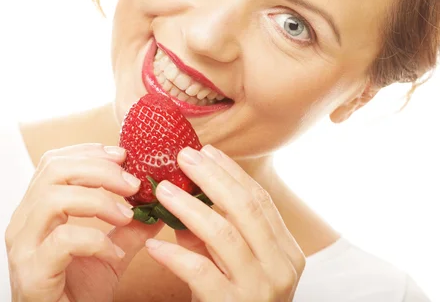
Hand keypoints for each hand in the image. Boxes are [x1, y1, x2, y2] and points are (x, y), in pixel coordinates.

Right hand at [5, 143, 163, 301]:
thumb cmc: (76, 295)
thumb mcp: (110, 253)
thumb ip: (130, 228)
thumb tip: (159, 204)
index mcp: (37, 211)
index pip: (54, 162)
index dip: (89, 152)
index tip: (124, 156)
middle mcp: (23, 223)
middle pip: (53, 170)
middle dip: (99, 169)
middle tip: (133, 184)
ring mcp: (23, 247)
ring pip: (53, 198)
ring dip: (99, 200)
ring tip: (127, 216)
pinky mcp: (31, 273)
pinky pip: (62, 240)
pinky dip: (96, 241)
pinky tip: (114, 255)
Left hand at [144, 145, 304, 301]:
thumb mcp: (236, 268)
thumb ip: (216, 237)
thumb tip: (188, 200)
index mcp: (286, 251)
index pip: (259, 201)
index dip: (232, 173)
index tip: (208, 151)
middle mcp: (281, 266)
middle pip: (245, 208)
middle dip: (212, 177)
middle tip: (183, 156)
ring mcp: (260, 288)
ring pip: (223, 234)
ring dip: (189, 208)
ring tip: (162, 191)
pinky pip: (201, 274)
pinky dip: (175, 257)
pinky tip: (154, 245)